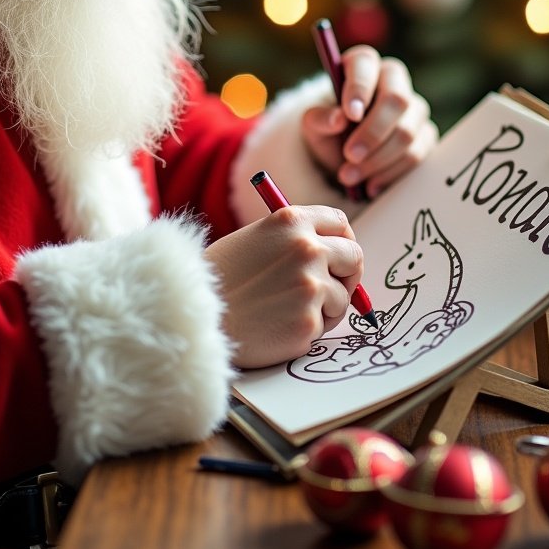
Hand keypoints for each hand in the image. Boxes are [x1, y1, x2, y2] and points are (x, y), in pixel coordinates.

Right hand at [204, 206, 362, 368]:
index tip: (338, 256)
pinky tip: (280, 325)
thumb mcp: (256, 238)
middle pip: (354, 257)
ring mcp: (310, 285)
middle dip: (346, 274)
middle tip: (330, 288)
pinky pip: (326, 325)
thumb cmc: (223, 277)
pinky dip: (309, 328)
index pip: (341, 224)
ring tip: (287, 309)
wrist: (194, 314)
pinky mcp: (308, 321)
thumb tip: (337, 254)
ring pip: (343, 297)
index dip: (342, 241)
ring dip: (325, 306)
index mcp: (291, 220)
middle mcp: (306, 247)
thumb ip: (295, 239)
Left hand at [301, 46, 437, 198]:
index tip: (350, 114)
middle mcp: (393, 81)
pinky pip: (415, 155)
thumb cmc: (328, 131)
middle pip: (397, 99)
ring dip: (377, 160)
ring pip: (407, 133)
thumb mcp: (313, 126)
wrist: (343, 157)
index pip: (365, 64)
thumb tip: (338, 118)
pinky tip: (369, 185)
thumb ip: (319, 119)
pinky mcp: (425, 136)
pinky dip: (390, 174)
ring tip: (348, 176)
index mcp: (363, 66)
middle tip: (349, 156)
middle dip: (373, 132)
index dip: (360, 88)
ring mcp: (414, 109)